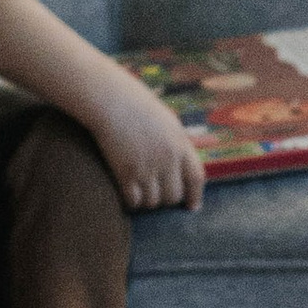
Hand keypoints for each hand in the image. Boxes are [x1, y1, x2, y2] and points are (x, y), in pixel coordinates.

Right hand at [90, 76, 209, 211]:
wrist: (111, 100)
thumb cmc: (137, 105)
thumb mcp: (168, 122)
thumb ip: (177, 144)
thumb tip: (182, 165)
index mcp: (181, 145)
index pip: (196, 178)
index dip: (195, 196)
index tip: (191, 206)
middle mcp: (167, 159)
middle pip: (174, 196)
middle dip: (166, 199)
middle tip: (156, 194)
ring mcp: (147, 167)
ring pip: (153, 202)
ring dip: (147, 201)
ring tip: (140, 191)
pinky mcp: (125, 173)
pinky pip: (134, 200)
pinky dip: (131, 201)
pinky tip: (127, 194)